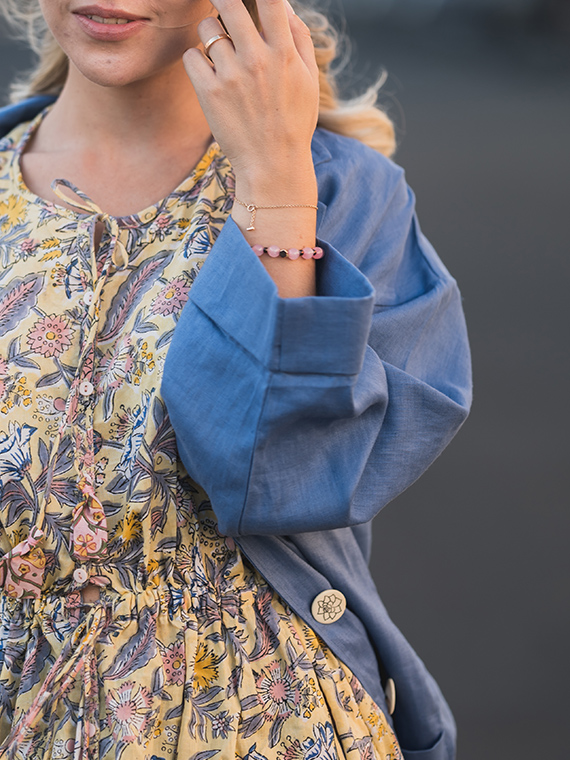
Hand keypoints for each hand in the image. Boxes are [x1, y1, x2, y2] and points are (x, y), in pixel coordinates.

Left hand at [183, 0, 319, 202]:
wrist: (273, 165)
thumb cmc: (294, 122)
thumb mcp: (309, 80)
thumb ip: (299, 38)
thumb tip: (285, 6)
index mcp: (283, 53)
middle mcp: (256, 59)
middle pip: (229, 2)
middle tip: (222, 4)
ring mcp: (230, 75)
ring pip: (206, 28)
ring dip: (210, 32)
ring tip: (219, 49)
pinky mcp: (208, 93)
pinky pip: (191, 56)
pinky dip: (196, 60)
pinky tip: (208, 72)